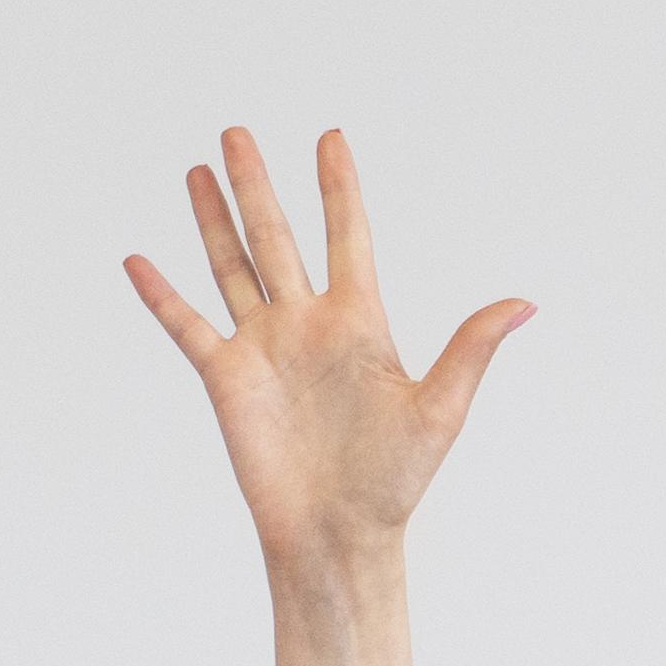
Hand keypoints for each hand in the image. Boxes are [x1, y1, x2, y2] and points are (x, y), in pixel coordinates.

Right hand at [121, 129, 529, 576]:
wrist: (341, 532)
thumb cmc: (396, 480)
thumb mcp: (441, 409)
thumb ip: (471, 348)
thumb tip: (525, 303)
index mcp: (361, 323)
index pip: (348, 237)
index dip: (339, 189)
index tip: (331, 138)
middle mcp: (307, 325)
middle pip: (277, 238)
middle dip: (258, 186)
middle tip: (237, 132)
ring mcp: (264, 348)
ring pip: (233, 267)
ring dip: (214, 220)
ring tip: (198, 170)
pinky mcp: (227, 379)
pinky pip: (187, 326)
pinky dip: (162, 295)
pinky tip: (139, 260)